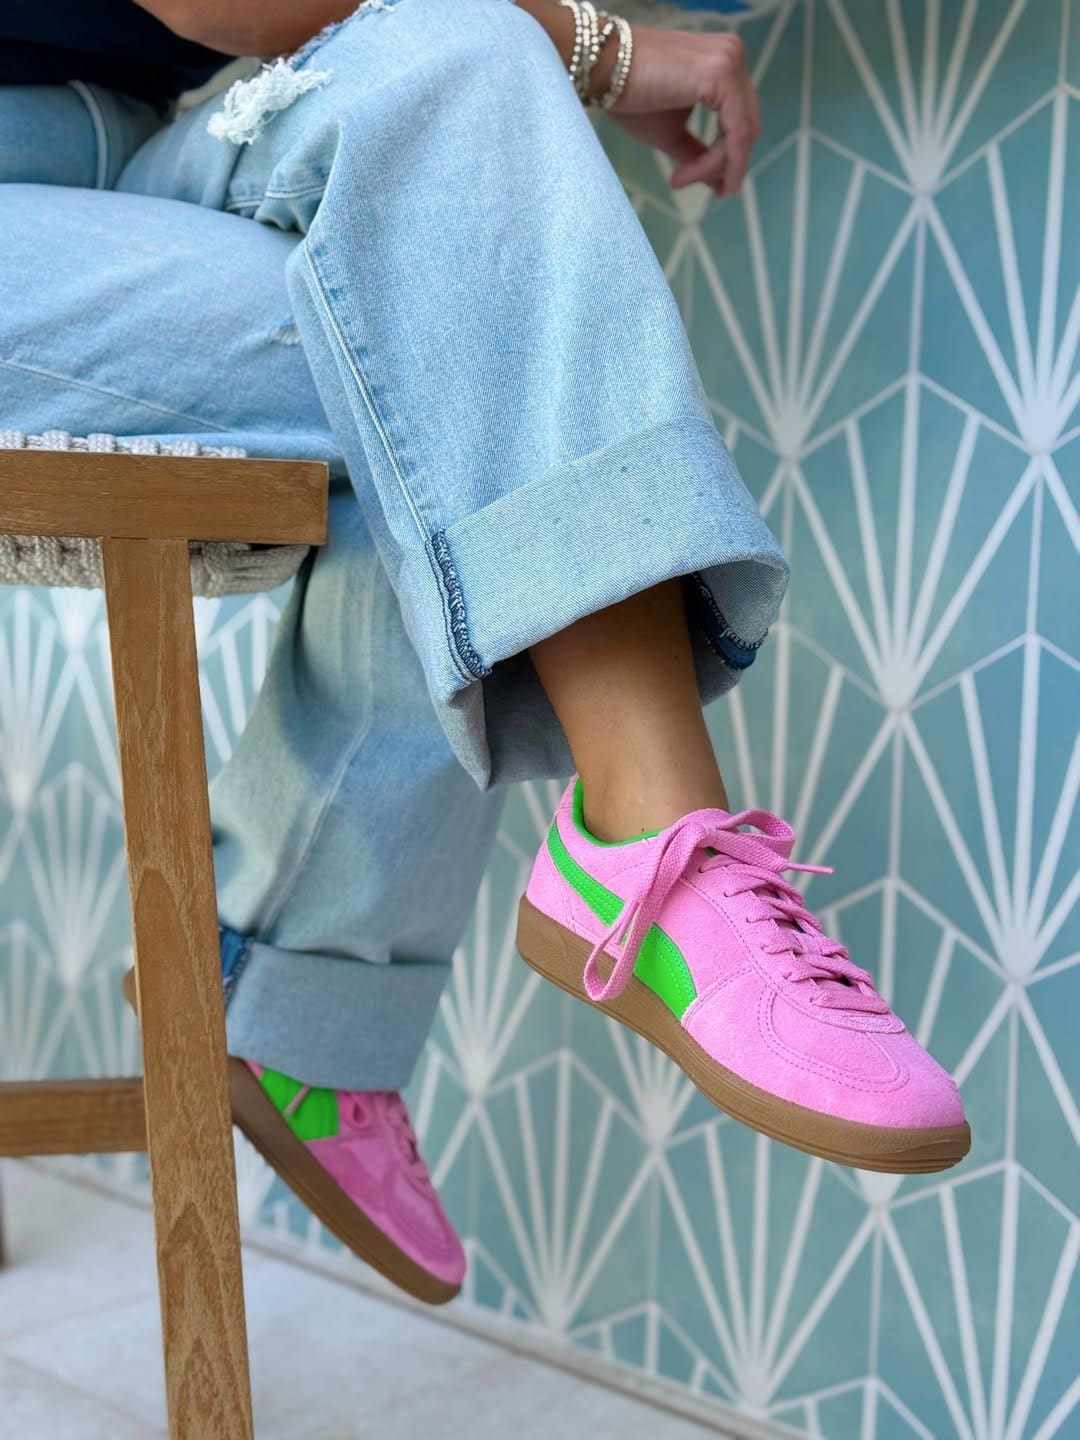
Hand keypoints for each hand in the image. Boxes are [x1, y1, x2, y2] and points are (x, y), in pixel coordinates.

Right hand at [603, 28, 759, 197]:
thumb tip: (720, 183)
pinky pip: (733, 132)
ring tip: (680, 182)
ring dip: (715, 166)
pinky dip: (715, 160)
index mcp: (723, 64)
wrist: (602, 70)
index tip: (703, 185)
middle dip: (724, 165)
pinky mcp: (722, 74)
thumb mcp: (671, 132)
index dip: (727, 158)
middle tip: (703, 190)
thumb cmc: (630, 97)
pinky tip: (685, 176)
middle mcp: (733, 55)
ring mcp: (730, 62)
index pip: (738, 119)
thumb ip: (698, 153)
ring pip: (742, 133)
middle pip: (745, 127)